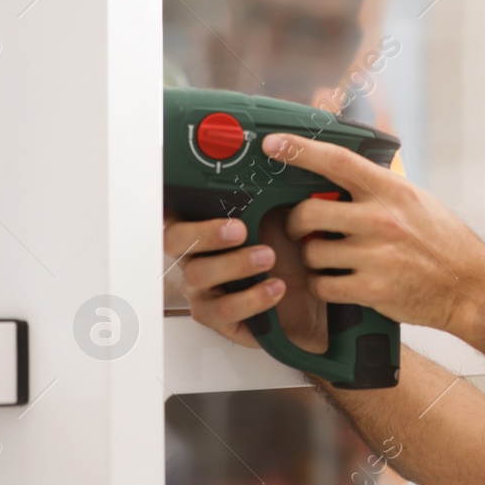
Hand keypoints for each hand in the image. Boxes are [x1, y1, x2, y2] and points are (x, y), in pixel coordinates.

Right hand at [162, 209, 328, 352]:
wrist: (311, 296)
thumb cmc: (288, 251)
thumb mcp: (281, 217)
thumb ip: (268, 196)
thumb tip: (275, 167)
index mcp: (203, 227)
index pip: (173, 210)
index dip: (172, 203)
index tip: (194, 194)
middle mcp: (194, 257)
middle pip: (175, 241)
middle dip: (205, 233)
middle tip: (240, 230)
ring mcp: (202, 290)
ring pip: (198, 274)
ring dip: (235, 264)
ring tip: (268, 257)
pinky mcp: (219, 318)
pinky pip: (224, 309)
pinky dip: (252, 298)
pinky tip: (275, 287)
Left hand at [262, 133, 484, 330]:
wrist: (470, 285)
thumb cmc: (444, 242)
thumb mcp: (417, 201)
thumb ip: (380, 188)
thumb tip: (340, 173)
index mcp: (392, 191)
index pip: (338, 161)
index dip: (301, 150)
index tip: (274, 145)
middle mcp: (381, 220)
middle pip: (308, 213)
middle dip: (295, 223)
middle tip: (302, 228)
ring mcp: (375, 256)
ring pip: (312, 253)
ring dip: (313, 258)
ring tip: (330, 259)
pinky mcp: (371, 289)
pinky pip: (323, 286)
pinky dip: (323, 285)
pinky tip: (337, 282)